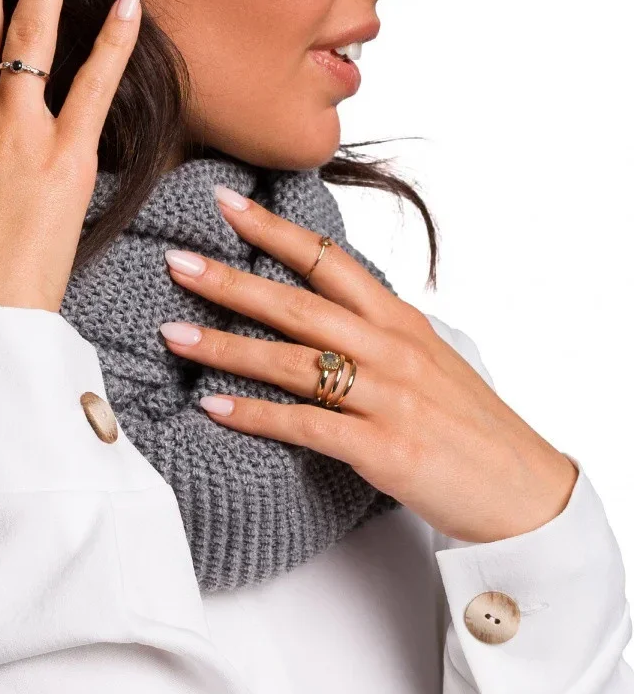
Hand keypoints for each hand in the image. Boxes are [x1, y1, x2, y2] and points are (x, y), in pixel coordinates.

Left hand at [159, 187, 578, 543]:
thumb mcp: (425, 360)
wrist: (521, 490)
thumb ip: (372, 332)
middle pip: (298, 304)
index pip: (328, 260)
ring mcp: (388, 397)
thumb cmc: (467, 426)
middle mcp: (392, 349)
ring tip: (173, 335)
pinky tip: (213, 407)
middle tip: (176, 261)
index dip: (274, 229)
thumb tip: (316, 310)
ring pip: (293, 361)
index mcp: (399, 320)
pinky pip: (305, 425)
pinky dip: (255, 415)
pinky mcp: (383, 448)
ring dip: (226, 347)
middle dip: (230, 281)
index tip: (225, 203)